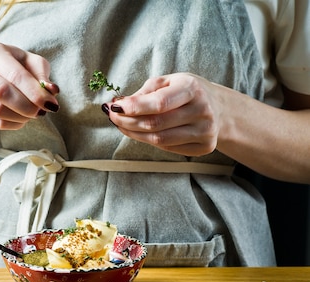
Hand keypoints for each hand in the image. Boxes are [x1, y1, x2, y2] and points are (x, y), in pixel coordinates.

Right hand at [0, 41, 59, 130]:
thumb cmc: (13, 65)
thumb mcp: (29, 61)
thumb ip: (42, 73)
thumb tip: (51, 90)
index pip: (14, 74)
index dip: (34, 92)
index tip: (50, 104)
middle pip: (1, 92)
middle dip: (26, 106)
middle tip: (41, 111)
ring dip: (20, 116)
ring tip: (33, 114)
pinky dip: (12, 124)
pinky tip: (22, 119)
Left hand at [105, 73, 222, 156]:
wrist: (220, 108)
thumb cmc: (188, 92)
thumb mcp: (168, 81)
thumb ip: (144, 93)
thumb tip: (117, 105)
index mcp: (192, 88)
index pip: (158, 103)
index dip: (133, 108)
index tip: (113, 107)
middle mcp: (202, 111)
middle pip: (155, 124)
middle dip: (127, 121)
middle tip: (112, 116)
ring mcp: (205, 132)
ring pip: (159, 140)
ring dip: (134, 134)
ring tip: (122, 125)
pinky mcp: (204, 147)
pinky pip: (167, 148)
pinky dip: (149, 141)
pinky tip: (140, 133)